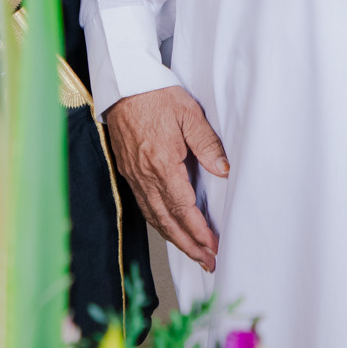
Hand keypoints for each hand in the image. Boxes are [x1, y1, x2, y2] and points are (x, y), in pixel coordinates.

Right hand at [103, 86, 227, 272]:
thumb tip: (223, 171)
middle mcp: (144, 175)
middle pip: (167, 221)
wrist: (123, 84)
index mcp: (161, 163)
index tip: (213, 247)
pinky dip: (159, 222)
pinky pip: (144, 205)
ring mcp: (134, 175)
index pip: (182, 208)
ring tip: (193, 253)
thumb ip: (207, 144)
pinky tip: (170, 228)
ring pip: (154, 217)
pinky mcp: (128, 171)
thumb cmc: (155, 94)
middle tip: (208, 262)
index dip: (198, 232)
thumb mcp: (189, 113)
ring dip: (174, 238)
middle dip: (188, 246)